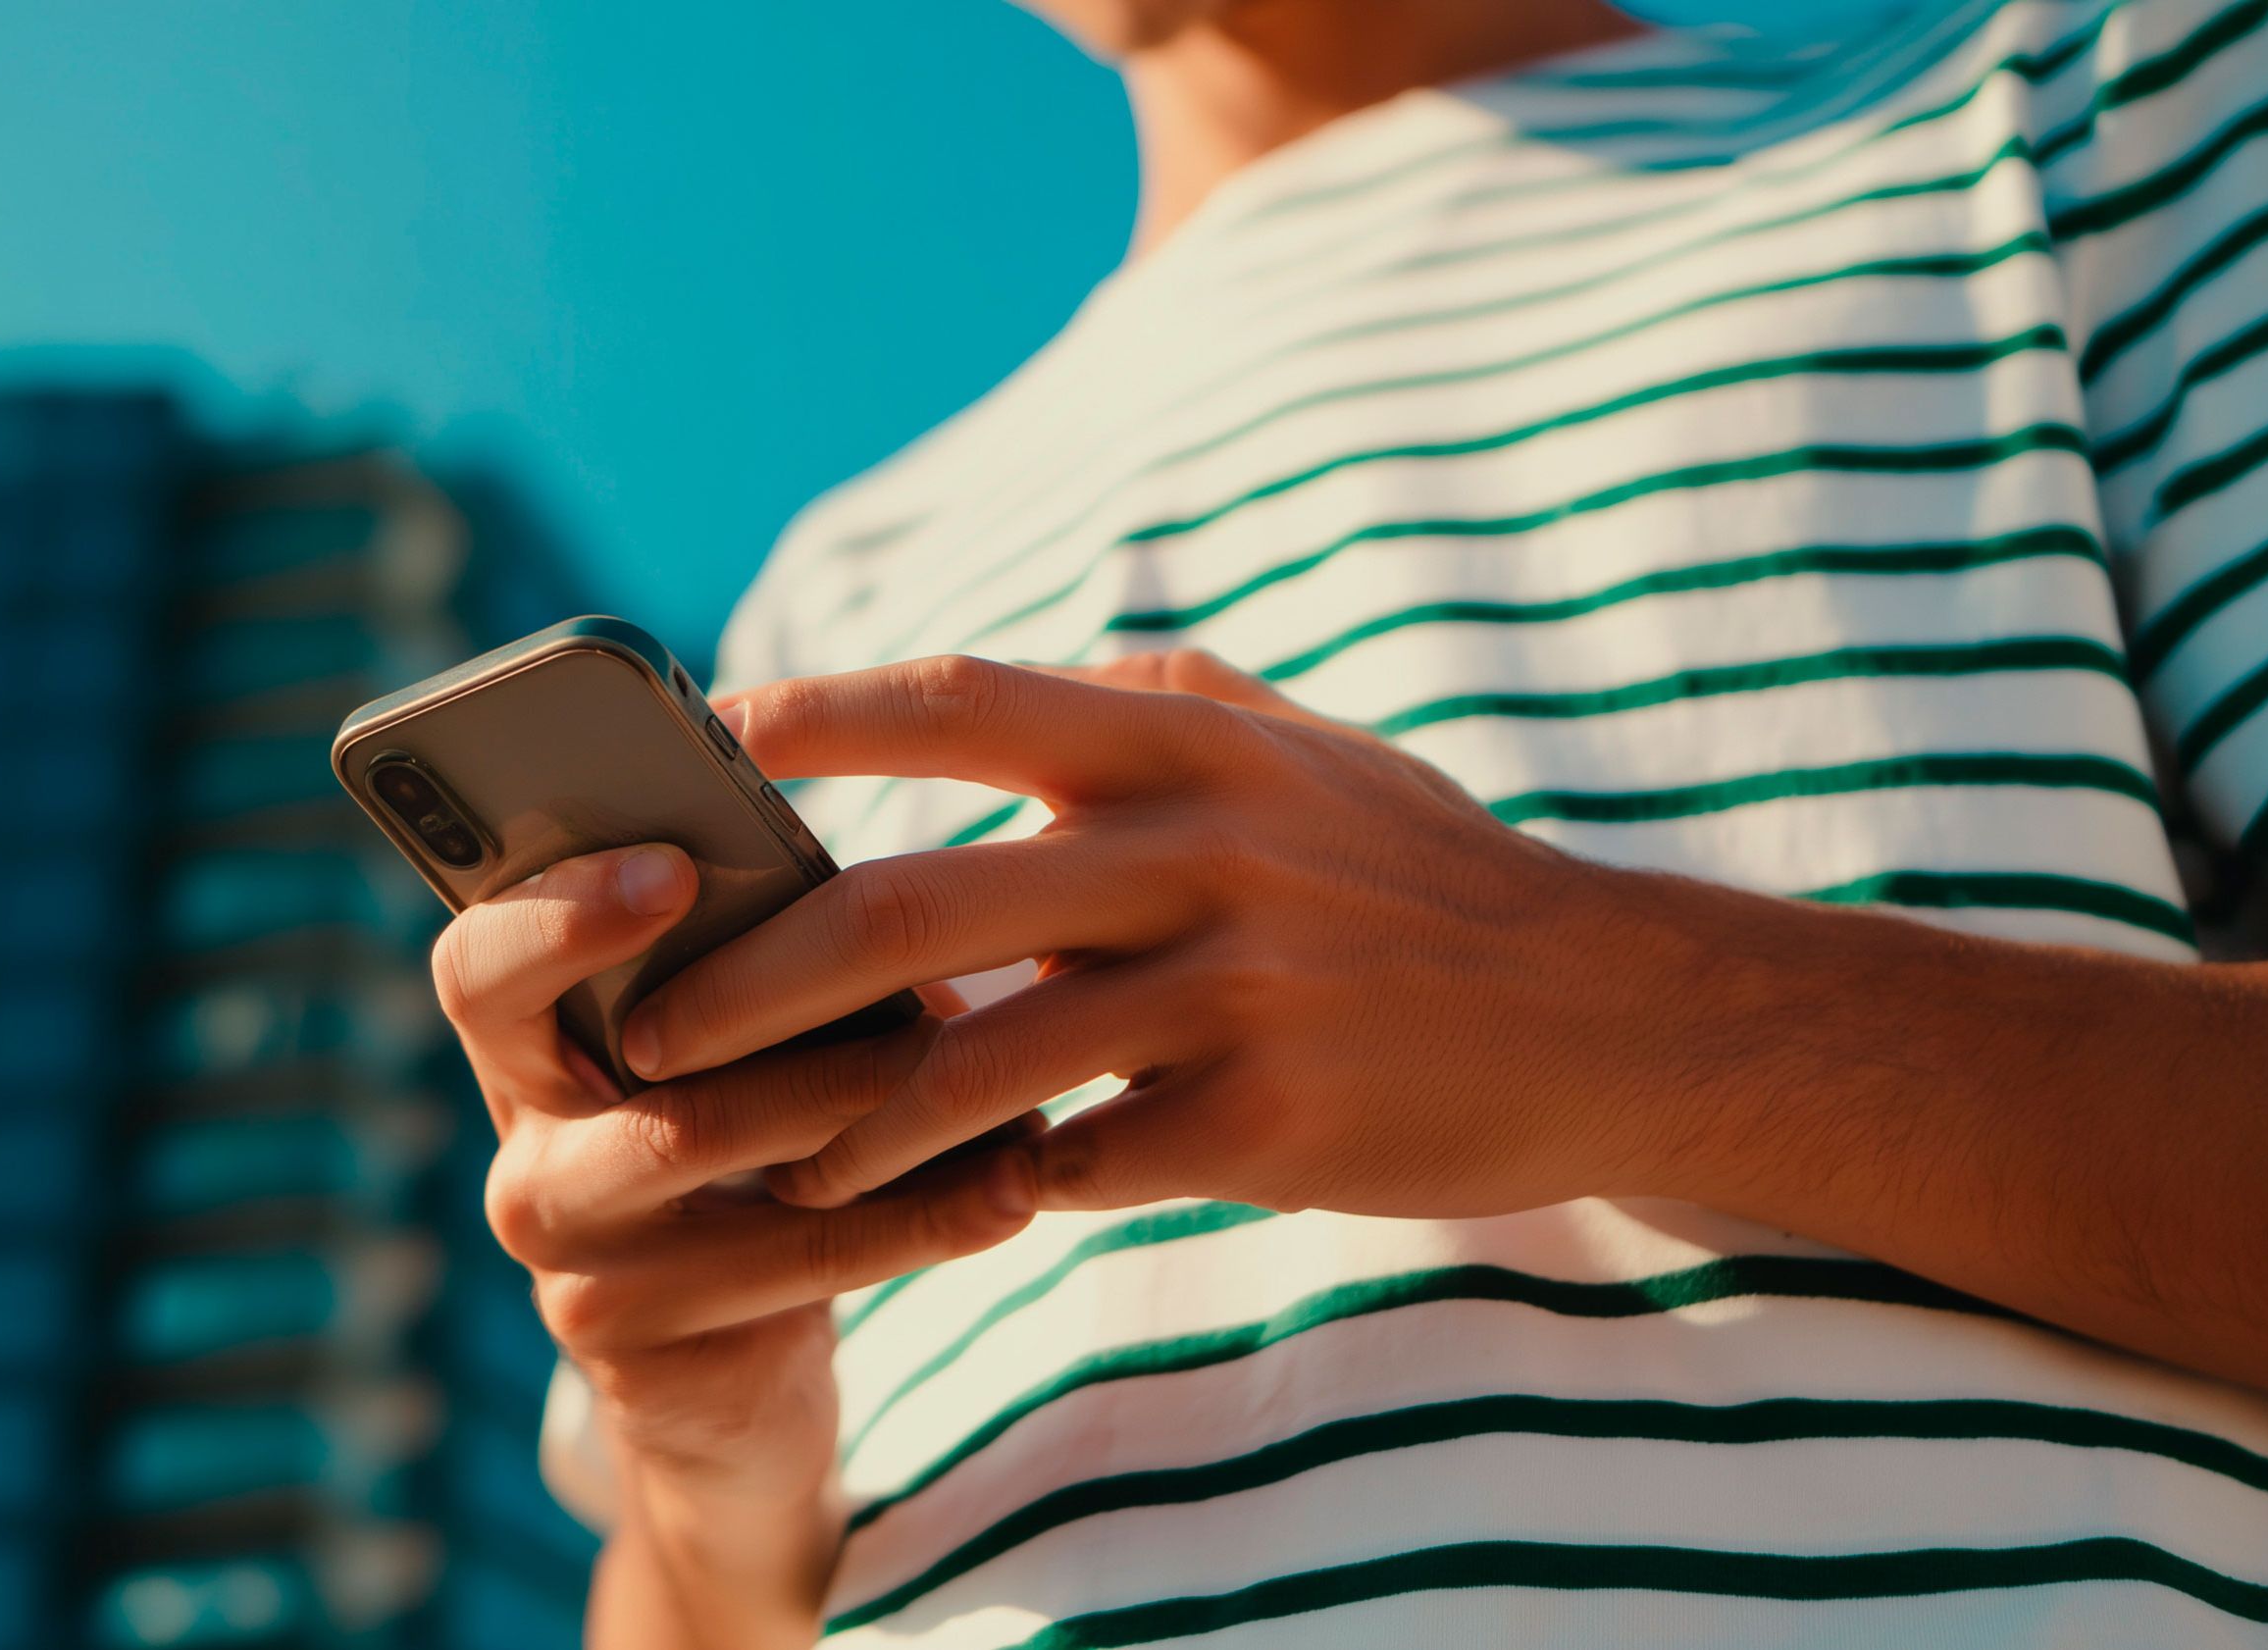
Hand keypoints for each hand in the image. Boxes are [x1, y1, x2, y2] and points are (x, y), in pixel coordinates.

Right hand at [434, 843, 1036, 1636]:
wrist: (729, 1380)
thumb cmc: (755, 1155)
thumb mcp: (738, 1064)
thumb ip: (761, 981)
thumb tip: (882, 910)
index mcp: (522, 1052)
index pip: (482, 965)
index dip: (561, 911)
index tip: (675, 868)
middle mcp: (523, 1159)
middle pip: (642, 1065)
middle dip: (805, 1020)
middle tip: (941, 995)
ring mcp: (573, 1267)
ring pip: (733, 1152)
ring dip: (890, 1110)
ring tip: (1013, 1085)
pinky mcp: (644, 1350)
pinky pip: (800, 1261)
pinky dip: (924, 1215)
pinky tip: (1014, 1185)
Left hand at [621, 651, 1681, 1219]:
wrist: (1613, 1016)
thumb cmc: (1433, 879)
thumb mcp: (1312, 753)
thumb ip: (1174, 701)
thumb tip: (1042, 665)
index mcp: (1191, 746)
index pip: (962, 698)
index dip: (815, 718)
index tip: (698, 744)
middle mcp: (1201, 852)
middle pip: (915, 903)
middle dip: (757, 974)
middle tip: (654, 1028)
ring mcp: (1235, 993)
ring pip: (975, 1064)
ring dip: (849, 1125)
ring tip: (775, 1159)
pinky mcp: (1266, 1123)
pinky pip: (1076, 1165)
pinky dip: (997, 1189)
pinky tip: (952, 1211)